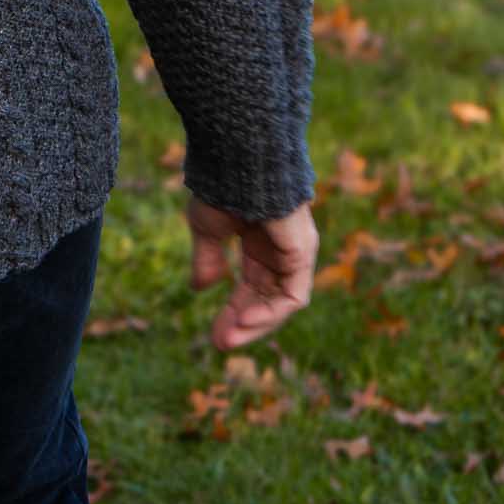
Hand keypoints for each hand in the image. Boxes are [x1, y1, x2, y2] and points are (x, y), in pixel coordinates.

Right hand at [188, 192, 318, 350]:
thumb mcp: (207, 228)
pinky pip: (293, 295)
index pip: (252, 288)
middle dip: (244, 324)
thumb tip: (200, 288)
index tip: (216, 337)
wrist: (237, 160)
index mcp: (261, 243)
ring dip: (256, 324)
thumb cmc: (222, 186)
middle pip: (268, 300)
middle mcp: (282, 252)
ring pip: (281, 302)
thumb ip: (208, 259)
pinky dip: (270, 312)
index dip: (234, 312)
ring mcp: (295, 253)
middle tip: (220, 344)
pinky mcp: (302, 253)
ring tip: (229, 337)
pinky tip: (245, 319)